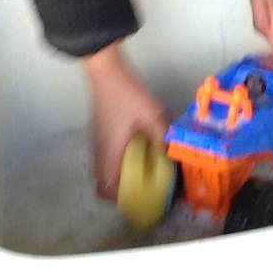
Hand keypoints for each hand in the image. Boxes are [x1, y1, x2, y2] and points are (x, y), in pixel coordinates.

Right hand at [82, 42, 168, 199]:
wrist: (107, 72)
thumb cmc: (127, 95)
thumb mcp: (152, 116)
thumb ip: (163, 138)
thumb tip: (174, 157)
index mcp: (110, 153)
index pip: (106, 189)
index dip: (119, 200)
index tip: (139, 199)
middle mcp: (100, 152)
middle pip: (102, 183)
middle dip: (120, 191)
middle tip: (144, 188)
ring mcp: (97, 142)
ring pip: (103, 170)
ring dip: (119, 176)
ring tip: (143, 173)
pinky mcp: (100, 133)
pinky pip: (106, 158)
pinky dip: (118, 163)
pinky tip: (137, 153)